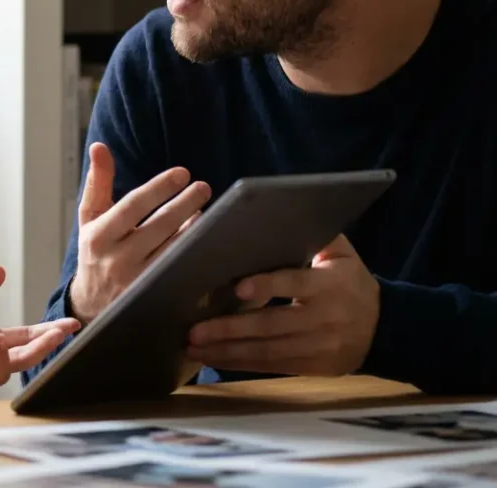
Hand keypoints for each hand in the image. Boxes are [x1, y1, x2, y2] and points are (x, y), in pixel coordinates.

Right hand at [68, 143, 211, 322]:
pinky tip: (205, 237)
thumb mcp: (90, 219)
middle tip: (203, 187)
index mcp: (99, 237)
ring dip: (194, 227)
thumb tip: (99, 146)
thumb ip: (97, 183)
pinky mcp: (155, 297)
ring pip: (174, 250)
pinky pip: (182, 270)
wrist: (92, 306)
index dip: (159, 188)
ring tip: (205, 208)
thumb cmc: (96, 253)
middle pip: (158, 227)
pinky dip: (195, 251)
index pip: (132, 207)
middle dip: (184, 204)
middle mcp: (117, 261)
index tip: (182, 173)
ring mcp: (137, 282)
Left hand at [186, 235, 379, 375]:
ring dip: (228, 351)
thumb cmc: (350, 281)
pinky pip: (272, 367)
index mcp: (331, 284)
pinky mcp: (313, 367)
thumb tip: (279, 211)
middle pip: (273, 324)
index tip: (237, 289)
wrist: (385, 327)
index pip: (295, 283)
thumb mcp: (342, 254)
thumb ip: (314, 235)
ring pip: (268, 351)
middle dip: (231, 328)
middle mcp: (326, 317)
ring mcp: (319, 346)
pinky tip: (214, 359)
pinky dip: (240, 364)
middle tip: (194, 330)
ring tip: (194, 348)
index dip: (267, 286)